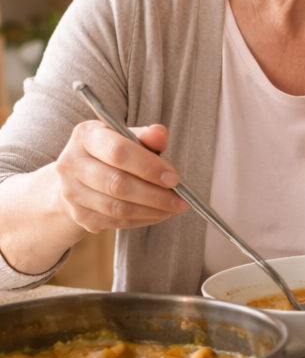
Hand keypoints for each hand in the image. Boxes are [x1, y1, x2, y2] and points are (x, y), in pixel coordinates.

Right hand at [53, 121, 188, 235]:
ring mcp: (72, 192)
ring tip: (173, 208)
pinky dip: (143, 219)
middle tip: (180, 200)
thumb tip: (160, 135)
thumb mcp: (126, 137)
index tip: (174, 178)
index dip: (149, 167)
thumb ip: (146, 136)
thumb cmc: (110, 153)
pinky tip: (158, 214)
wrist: (79, 178)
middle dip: (155, 194)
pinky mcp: (79, 216)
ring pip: (118, 207)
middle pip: (117, 184)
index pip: (118, 152)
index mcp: (85, 136)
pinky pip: (116, 222)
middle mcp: (71, 163)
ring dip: (152, 210)